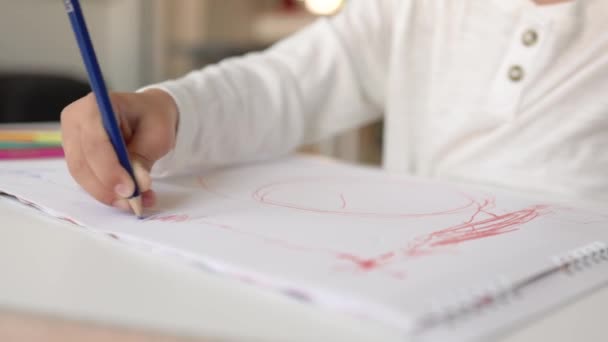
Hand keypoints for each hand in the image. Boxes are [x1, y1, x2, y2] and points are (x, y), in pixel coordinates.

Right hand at [60, 89, 177, 210]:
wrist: (147, 113)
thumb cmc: (152, 118)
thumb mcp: (158, 134)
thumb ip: (144, 157)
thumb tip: (138, 183)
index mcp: (95, 105)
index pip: (94, 143)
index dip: (109, 170)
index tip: (130, 189)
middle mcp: (75, 120)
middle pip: (82, 163)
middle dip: (107, 188)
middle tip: (133, 202)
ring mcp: (70, 138)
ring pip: (82, 176)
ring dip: (108, 194)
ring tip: (135, 203)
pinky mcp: (75, 155)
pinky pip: (86, 179)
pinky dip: (106, 192)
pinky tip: (127, 199)